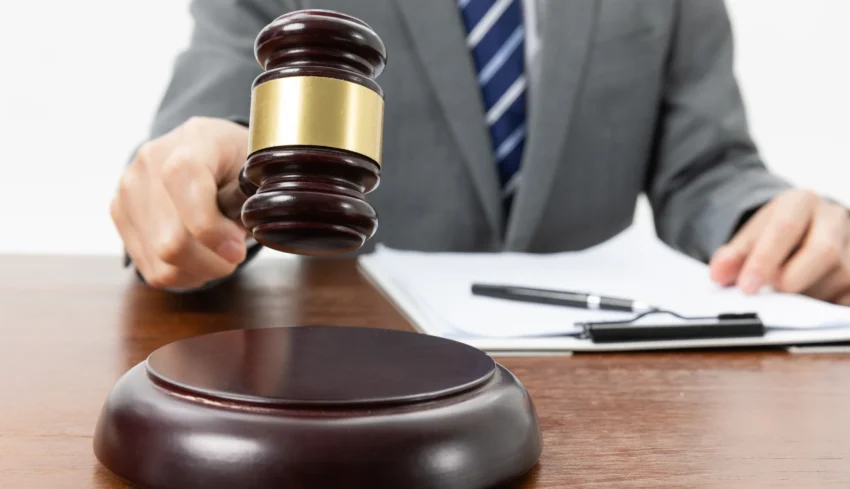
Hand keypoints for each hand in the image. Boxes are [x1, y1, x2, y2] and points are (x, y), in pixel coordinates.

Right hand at [110, 117, 249, 289]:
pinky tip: (199, 259)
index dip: (211, 227)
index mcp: (192, 141)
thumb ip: (252, 199)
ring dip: (200, 270)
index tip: (236, 249)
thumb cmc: (236, 161)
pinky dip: (183, 274)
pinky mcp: (119, 213)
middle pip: (170, 238)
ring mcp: (128, 189)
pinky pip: (150, 268)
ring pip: (161, 260)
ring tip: (219, 256)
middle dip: (213, 260)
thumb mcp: (257, 169)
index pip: (182, 180)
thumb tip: (237, 238)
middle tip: (234, 255)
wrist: (202, 149)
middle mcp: (150, 162)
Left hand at [709, 189, 849, 304]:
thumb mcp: (749, 237)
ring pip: (839, 277)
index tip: (746, 286)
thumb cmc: (775, 234)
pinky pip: (848, 297)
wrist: (805, 227)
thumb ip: (731, 256)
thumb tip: (718, 274)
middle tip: (770, 294)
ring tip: (784, 296)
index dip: (764, 260)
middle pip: (824, 251)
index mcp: (801, 202)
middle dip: (792, 278)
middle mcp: (833, 219)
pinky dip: (825, 305)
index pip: (785, 229)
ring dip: (807, 295)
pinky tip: (806, 306)